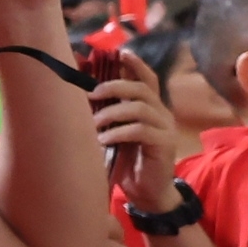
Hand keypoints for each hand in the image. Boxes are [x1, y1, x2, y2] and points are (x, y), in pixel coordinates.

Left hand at [90, 55, 183, 206]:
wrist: (147, 194)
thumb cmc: (127, 162)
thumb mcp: (114, 134)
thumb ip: (108, 115)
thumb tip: (82, 95)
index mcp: (150, 108)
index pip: (147, 79)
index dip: (135, 64)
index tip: (119, 52)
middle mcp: (161, 113)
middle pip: (142, 88)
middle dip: (115, 86)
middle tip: (92, 93)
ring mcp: (165, 128)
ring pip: (141, 108)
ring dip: (113, 112)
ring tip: (95, 123)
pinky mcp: (164, 144)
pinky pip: (141, 130)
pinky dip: (119, 132)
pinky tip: (103, 140)